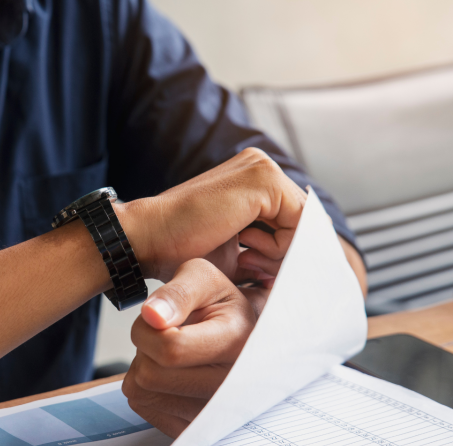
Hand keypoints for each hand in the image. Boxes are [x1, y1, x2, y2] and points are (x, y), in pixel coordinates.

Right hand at [115, 147, 306, 282]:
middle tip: (254, 268)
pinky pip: (300, 221)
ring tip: (246, 259)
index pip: (294, 216)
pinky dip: (281, 247)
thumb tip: (297, 268)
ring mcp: (262, 168)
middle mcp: (259, 165)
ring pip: (304, 222)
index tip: (267, 274)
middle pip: (302, 218)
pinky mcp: (264, 179)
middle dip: (287, 253)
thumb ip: (266, 252)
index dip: (289, 250)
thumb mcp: (235, 251)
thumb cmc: (180, 249)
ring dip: (282, 252)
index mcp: (251, 177)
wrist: (148, 239)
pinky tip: (247, 252)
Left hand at [122, 259, 267, 436]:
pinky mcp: (195, 425)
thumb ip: (177, 292)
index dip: (147, 330)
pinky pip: (145, 409)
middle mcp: (232, 385)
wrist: (238, 330)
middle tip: (166, 335)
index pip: (170, 349)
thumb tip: (152, 316)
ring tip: (172, 353)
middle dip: (145, 349)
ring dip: (146, 368)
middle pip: (151, 376)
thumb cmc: (219, 302)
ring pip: (143, 394)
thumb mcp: (203, 278)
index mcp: (238, 343)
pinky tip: (170, 373)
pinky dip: (148, 388)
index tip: (157, 318)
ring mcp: (215, 411)